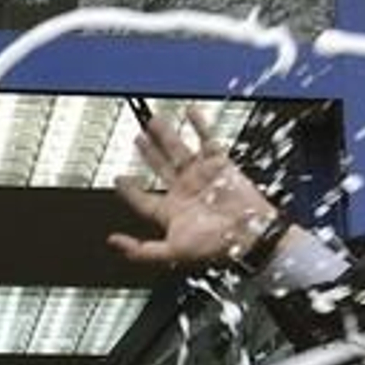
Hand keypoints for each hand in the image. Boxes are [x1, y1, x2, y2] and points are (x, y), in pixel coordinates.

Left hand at [109, 106, 283, 268]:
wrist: (249, 233)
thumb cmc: (215, 245)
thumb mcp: (173, 251)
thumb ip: (142, 250)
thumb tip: (114, 242)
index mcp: (172, 212)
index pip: (145, 200)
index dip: (130, 190)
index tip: (119, 178)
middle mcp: (185, 191)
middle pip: (160, 169)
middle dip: (149, 154)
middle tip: (139, 139)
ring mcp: (201, 176)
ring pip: (179, 151)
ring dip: (166, 136)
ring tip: (154, 121)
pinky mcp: (219, 164)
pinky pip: (207, 139)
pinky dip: (199, 124)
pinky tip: (190, 112)